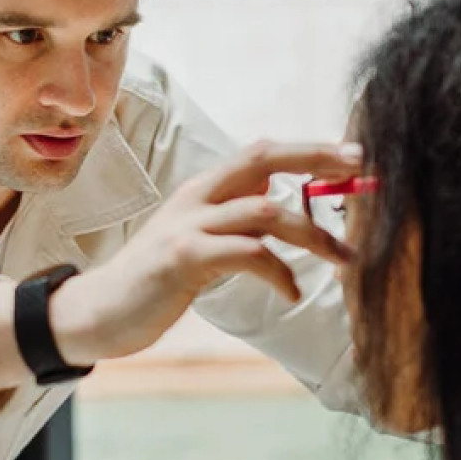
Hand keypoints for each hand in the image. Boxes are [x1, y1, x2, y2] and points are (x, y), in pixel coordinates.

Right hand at [50, 140, 361, 363]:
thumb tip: (271, 190)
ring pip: (266, 211)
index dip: (308, 149)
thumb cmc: (154, 279)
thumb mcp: (195, 237)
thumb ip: (230, 213)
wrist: (100, 310)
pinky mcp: (184, 257)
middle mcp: (196, 197)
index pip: (261, 152)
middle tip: (360, 168)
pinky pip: (248, 254)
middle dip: (315, 159)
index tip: (353, 154)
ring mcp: (188, 225)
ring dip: (314, 234)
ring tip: (345, 259)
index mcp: (201, 190)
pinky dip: (279, 273)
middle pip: (262, 159)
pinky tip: (289, 294)